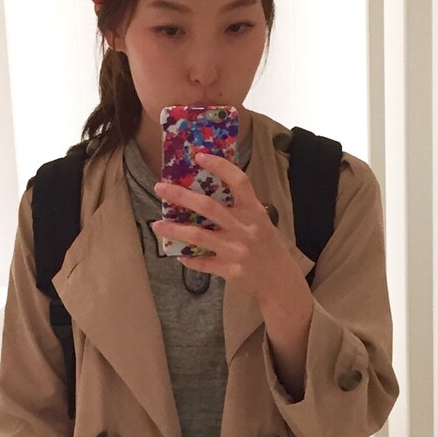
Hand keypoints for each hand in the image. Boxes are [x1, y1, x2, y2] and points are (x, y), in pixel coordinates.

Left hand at [150, 151, 307, 310]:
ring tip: (157, 225)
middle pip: (208, 207)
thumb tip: (207, 191)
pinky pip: (202, 263)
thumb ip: (240, 209)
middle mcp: (245, 228)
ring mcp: (236, 250)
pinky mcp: (229, 270)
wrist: (280, 280)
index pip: (238, 181)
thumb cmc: (267, 246)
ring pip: (198, 236)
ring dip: (174, 230)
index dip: (219, 166)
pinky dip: (188, 259)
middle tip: (160, 188)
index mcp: (254, 211)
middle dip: (181, 196)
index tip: (199, 156)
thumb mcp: (260, 221)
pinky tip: (178, 254)